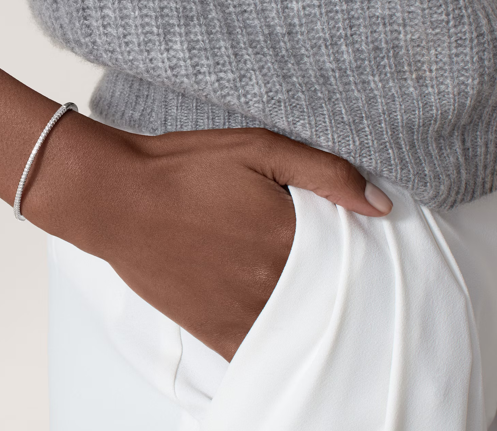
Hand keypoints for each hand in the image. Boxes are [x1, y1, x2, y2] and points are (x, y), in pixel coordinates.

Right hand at [26, 116, 392, 361]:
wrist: (117, 198)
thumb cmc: (183, 167)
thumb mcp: (257, 148)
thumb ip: (324, 173)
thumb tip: (381, 205)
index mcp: (289, 235)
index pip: (351, 256)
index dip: (357, 250)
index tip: (357, 244)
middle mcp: (273, 281)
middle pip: (329, 293)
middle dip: (335, 281)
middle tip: (328, 266)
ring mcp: (244, 311)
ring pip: (301, 325)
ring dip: (311, 312)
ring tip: (301, 291)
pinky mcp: (215, 330)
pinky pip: (262, 350)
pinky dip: (277, 341)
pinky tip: (280, 326)